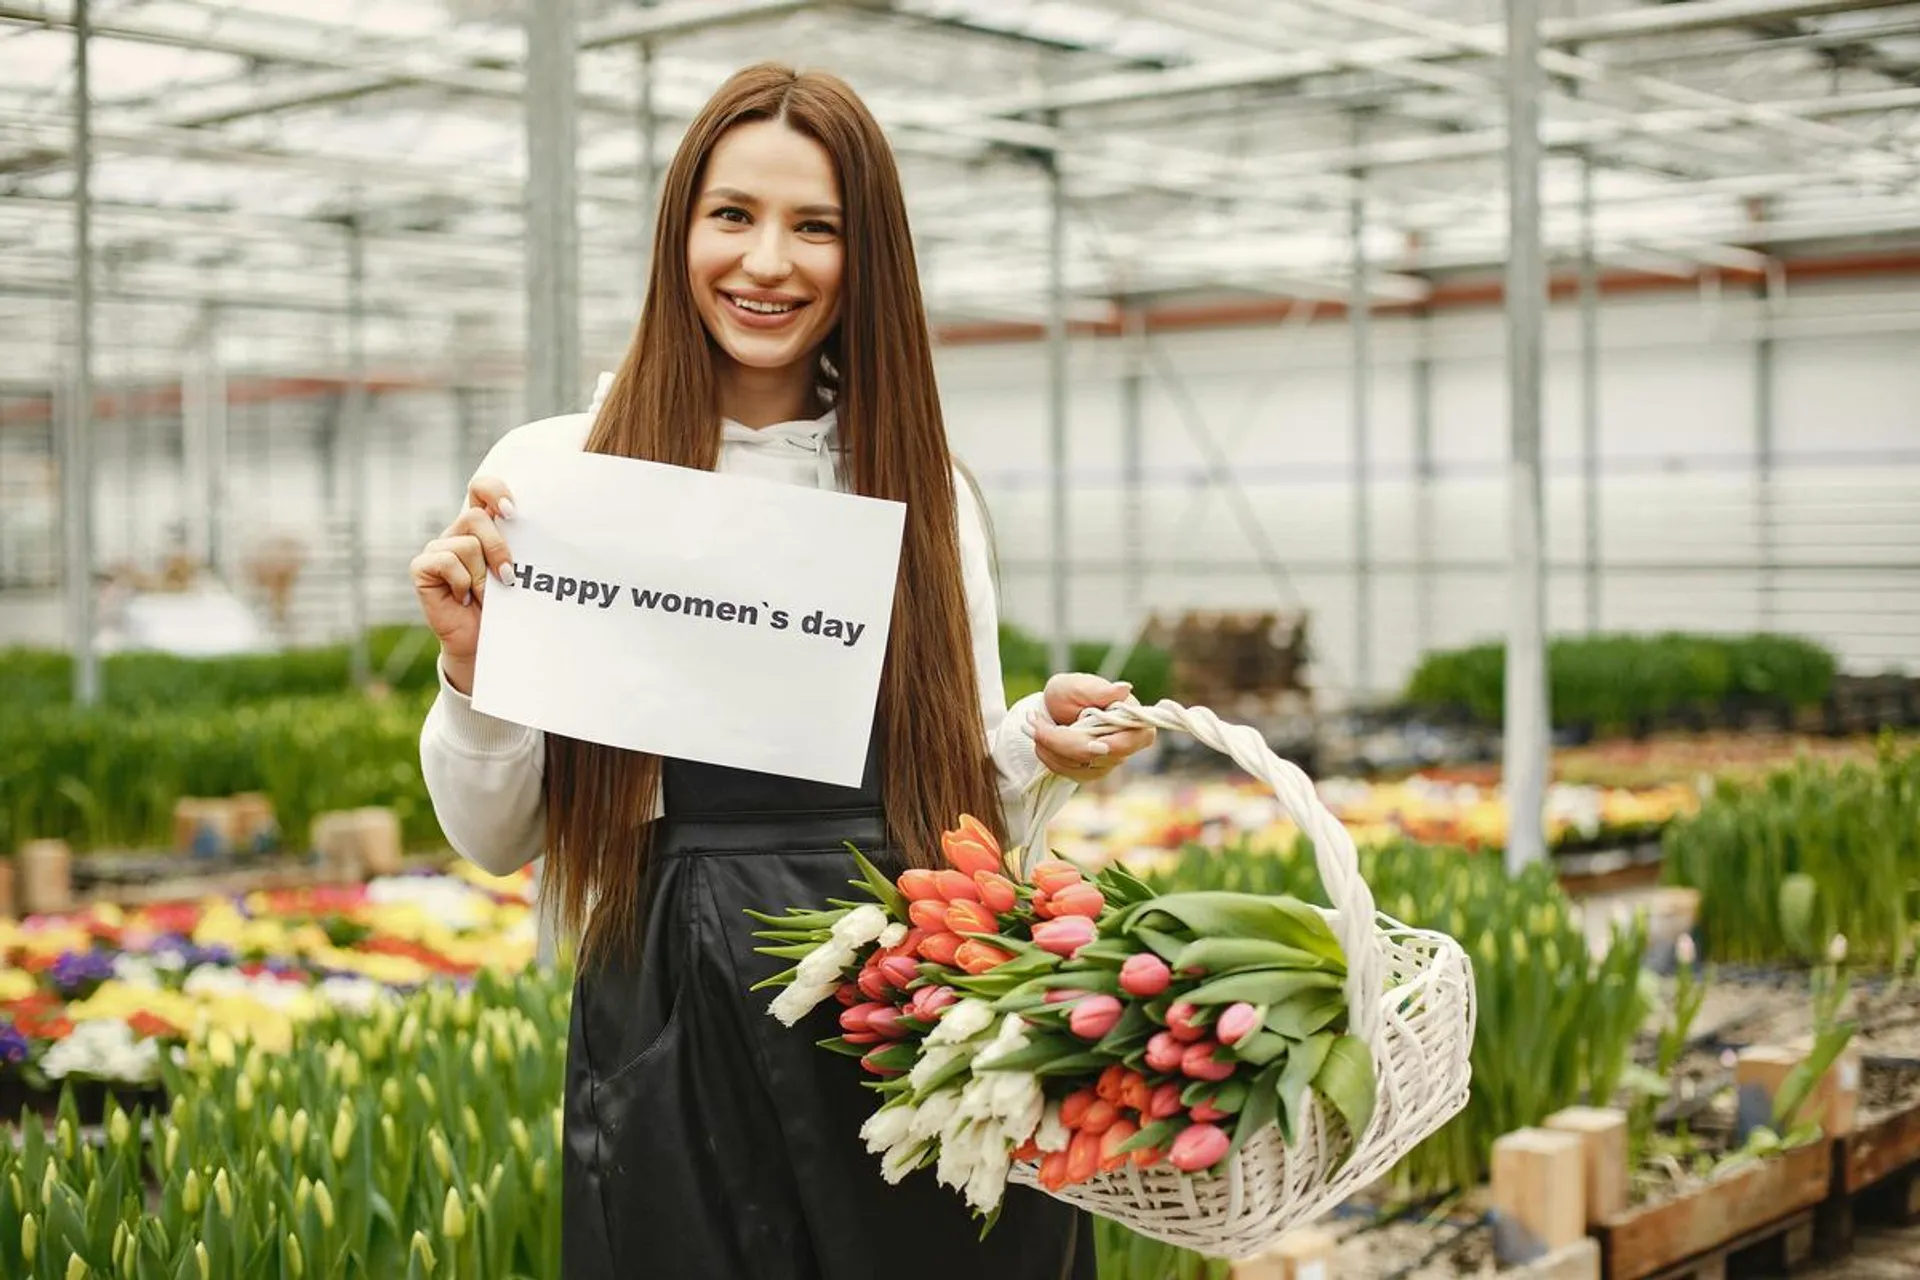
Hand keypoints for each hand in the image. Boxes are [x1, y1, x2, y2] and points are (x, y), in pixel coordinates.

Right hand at [409, 475, 516, 693]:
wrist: (483, 641)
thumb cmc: (504, 605)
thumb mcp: (517, 572)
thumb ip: (518, 546)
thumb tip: (529, 528)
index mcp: (482, 526)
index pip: (481, 489)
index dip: (494, 491)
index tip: (512, 512)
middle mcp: (457, 532)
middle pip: (476, 517)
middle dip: (498, 548)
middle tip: (508, 576)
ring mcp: (437, 549)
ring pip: (466, 544)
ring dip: (482, 576)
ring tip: (483, 596)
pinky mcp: (422, 568)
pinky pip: (446, 562)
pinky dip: (462, 583)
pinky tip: (463, 598)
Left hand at [1029, 673, 1156, 783]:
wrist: (1056, 707)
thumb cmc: (1072, 691)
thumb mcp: (1080, 685)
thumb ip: (1100, 690)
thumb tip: (1124, 688)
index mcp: (1134, 721)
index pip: (1130, 740)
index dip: (1114, 745)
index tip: (1091, 744)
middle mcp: (1127, 746)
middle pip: (1096, 754)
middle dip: (1062, 740)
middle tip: (1033, 722)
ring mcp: (1109, 762)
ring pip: (1078, 765)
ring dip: (1050, 747)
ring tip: (1033, 724)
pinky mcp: (1091, 772)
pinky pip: (1067, 772)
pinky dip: (1048, 756)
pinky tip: (1040, 740)